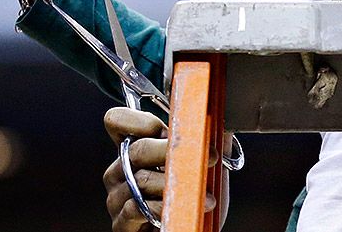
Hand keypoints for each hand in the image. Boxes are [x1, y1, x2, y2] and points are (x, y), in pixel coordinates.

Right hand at [102, 107, 221, 229]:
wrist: (191, 229)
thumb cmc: (195, 197)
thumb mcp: (206, 165)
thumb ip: (210, 140)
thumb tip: (224, 122)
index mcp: (134, 149)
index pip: (117, 121)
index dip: (138, 120)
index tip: (166, 129)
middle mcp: (119, 171)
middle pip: (137, 149)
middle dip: (174, 151)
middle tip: (205, 159)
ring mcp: (117, 198)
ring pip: (141, 180)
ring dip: (177, 184)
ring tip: (205, 194)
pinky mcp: (121, 224)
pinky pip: (137, 208)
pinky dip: (163, 207)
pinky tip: (182, 208)